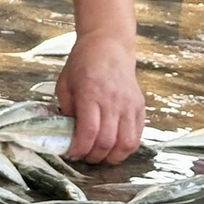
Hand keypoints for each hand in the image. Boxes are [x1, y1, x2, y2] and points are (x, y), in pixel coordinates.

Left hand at [55, 32, 143, 162]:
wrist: (109, 46)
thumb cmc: (82, 64)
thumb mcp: (64, 84)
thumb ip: (67, 110)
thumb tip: (69, 135)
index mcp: (91, 94)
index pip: (89, 131)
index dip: (80, 149)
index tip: (72, 154)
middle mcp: (113, 101)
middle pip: (108, 141)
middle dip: (94, 156)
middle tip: (84, 158)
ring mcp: (129, 105)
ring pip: (126, 143)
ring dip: (112, 157)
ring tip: (100, 156)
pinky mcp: (140, 107)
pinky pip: (137, 135)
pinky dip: (126, 148)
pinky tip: (114, 148)